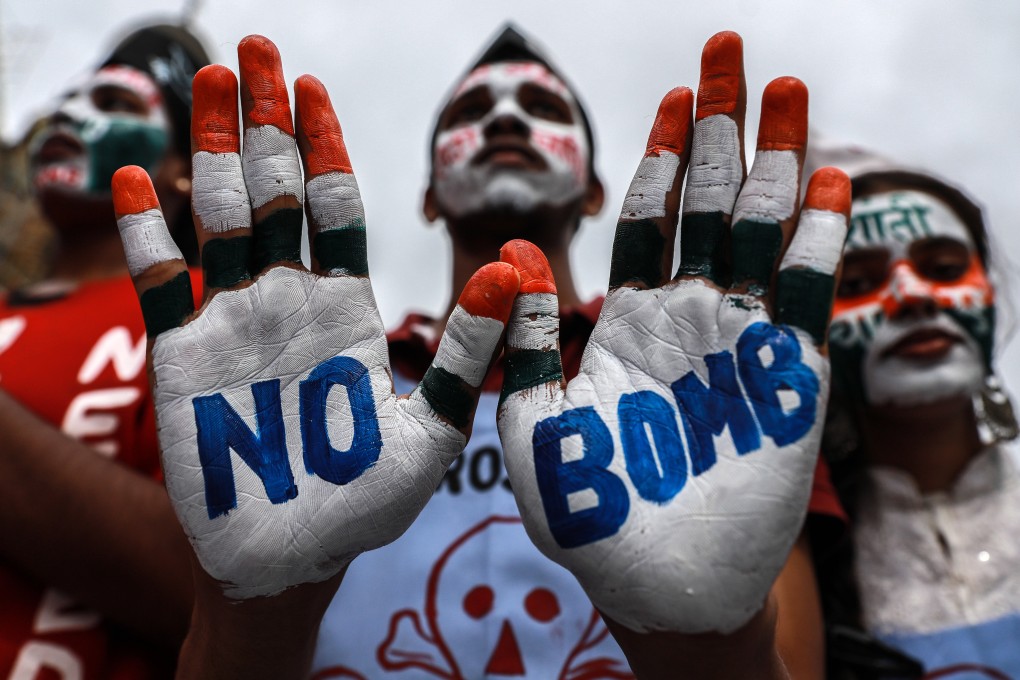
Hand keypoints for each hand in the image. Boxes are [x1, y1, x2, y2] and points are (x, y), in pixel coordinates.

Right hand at [112, 35, 518, 600]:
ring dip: (211, 151)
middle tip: (253, 51)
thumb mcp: (435, 423)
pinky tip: (136, 180)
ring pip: (219, 219)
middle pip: (273, 193)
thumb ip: (469, 346)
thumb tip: (519, 265)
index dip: (322, 149)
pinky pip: (161, 283)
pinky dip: (148, 233)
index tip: (313, 91)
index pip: (335, 209)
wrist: (299, 556)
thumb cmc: (371, 501)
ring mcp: (235, 324)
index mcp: (347, 309)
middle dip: (263, 123)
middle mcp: (291, 303)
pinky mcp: (184, 358)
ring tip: (206, 82)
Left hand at [497, 31, 848, 635]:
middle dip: (722, 127)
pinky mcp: (784, 382)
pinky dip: (813, 244)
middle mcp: (685, 320)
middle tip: (732, 50)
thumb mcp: (533, 414)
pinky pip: (799, 300)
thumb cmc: (583, 509)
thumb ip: (527, 333)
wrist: (650, 586)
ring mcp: (738, 345)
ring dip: (775, 160)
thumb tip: (509, 248)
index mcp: (626, 322)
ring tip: (784, 89)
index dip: (660, 157)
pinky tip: (823, 184)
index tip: (672, 96)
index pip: (647, 219)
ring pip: (758, 233)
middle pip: (707, 203)